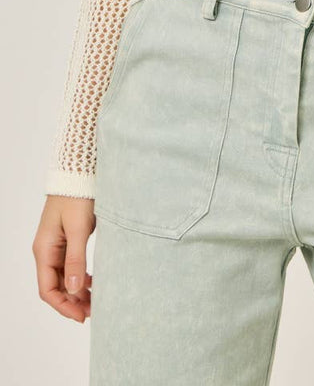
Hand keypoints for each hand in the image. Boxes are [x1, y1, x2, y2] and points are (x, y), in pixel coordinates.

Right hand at [32, 195, 95, 322]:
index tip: (81, 316)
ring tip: (95, 300)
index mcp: (44, 250)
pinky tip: (92, 282)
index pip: (48, 289)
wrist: (78, 172)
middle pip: (55, 286)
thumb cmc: (77, 197)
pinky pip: (69, 265)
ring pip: (63, 277)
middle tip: (93, 311)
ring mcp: (56, 245)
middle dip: (72, 301)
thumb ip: (76, 259)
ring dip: (77, 291)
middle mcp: (46, 250)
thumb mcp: (78, 229)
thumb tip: (75, 290)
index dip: (63, 306)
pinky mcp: (67, 239)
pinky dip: (80, 276)